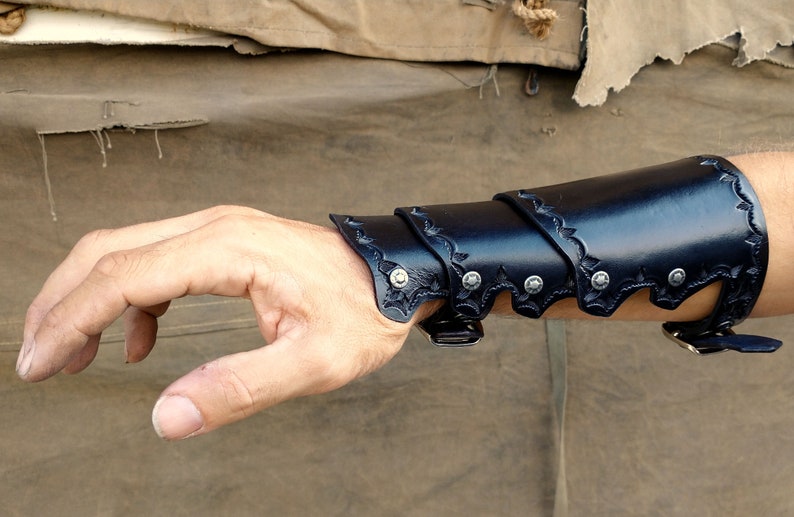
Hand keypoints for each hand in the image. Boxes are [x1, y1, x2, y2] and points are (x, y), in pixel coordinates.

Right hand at [17, 206, 425, 439]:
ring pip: (126, 252)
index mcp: (226, 249)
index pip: (122, 276)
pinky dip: (130, 302)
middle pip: (108, 252)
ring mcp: (218, 231)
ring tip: (71, 357)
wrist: (397, 275)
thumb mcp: (314, 362)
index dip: (71, 320)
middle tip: (37, 361)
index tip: (40, 365)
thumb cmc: (363, 313)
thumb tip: (167, 416)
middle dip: (61, 304)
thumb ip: (241, 387)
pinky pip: (157, 263)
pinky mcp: (225, 245)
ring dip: (88, 300)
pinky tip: (137, 344)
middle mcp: (213, 227)